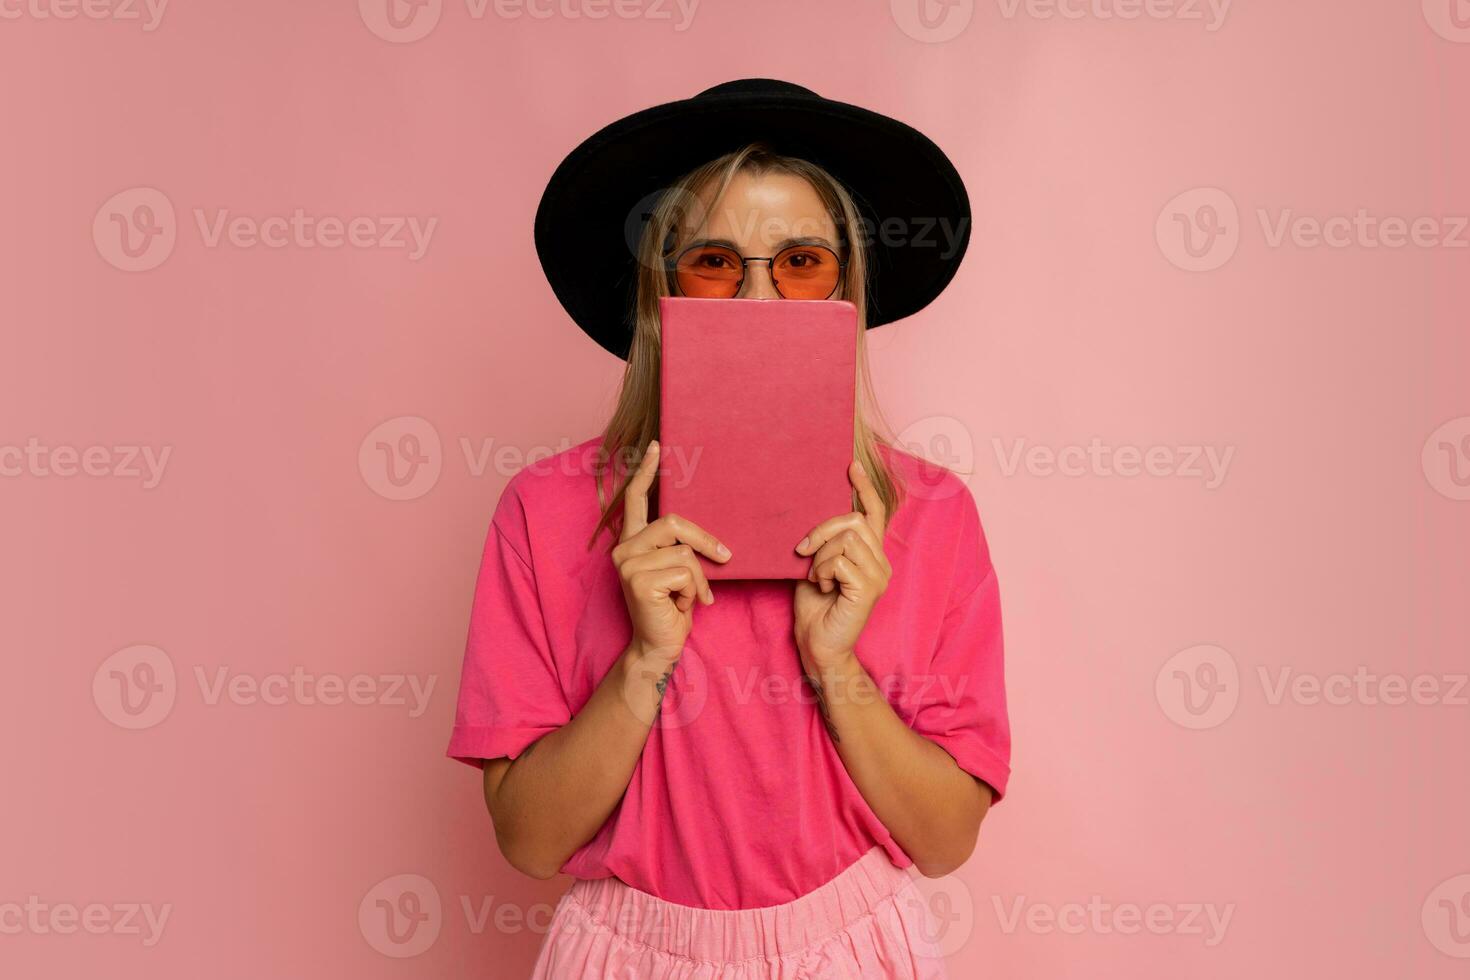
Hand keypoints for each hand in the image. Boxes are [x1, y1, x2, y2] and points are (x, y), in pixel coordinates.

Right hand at [612, 440, 730, 670]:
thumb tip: (706, 529)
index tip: (657, 447)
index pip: (634, 499)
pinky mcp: (638, 580)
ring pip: (684, 551)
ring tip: (691, 597)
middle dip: (705, 541)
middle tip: (726, 558)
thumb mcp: (678, 571)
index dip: (645, 472)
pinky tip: (683, 606)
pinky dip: (694, 590)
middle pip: (673, 523)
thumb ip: (680, 547)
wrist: (660, 647)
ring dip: (699, 578)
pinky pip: (685, 571)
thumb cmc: (673, 608)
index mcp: (632, 542)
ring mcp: (627, 564)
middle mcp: (623, 549)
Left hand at [793, 459, 891, 675]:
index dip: (864, 488)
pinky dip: (823, 570)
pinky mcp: (870, 588)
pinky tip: (823, 587)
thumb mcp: (815, 565)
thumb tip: (810, 517)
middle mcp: (881, 562)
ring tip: (817, 577)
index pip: (874, 513)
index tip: (851, 465)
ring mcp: (879, 575)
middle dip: (822, 530)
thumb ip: (822, 543)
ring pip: (846, 539)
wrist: (818, 645)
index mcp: (870, 554)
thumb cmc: (815, 607)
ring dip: (820, 556)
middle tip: (802, 551)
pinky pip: (841, 559)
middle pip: (854, 520)